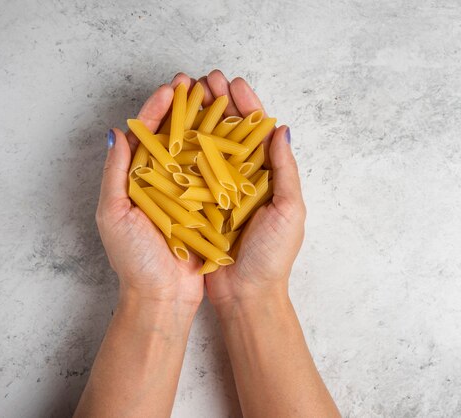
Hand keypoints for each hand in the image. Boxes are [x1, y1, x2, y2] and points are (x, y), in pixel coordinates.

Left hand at [96, 74, 203, 314]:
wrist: (164, 297)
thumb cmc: (134, 259)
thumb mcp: (114, 215)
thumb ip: (115, 174)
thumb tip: (117, 133)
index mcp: (137, 179)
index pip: (148, 135)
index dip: (159, 108)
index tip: (174, 88)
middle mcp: (163, 181)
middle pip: (175, 135)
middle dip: (186, 108)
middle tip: (200, 83)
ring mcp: (187, 193)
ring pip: (197, 150)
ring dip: (207, 124)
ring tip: (219, 100)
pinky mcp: (208, 207)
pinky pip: (216, 175)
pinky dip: (224, 154)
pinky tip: (234, 135)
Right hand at [196, 71, 306, 311]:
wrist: (246, 295)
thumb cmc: (272, 256)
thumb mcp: (289, 210)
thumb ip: (285, 170)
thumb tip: (281, 129)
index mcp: (269, 177)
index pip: (258, 132)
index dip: (247, 104)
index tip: (232, 82)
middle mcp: (245, 179)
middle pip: (231, 132)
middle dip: (219, 103)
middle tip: (204, 79)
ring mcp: (221, 191)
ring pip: (209, 147)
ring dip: (199, 120)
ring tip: (186, 95)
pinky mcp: (200, 205)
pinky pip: (190, 172)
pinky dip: (183, 151)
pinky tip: (172, 131)